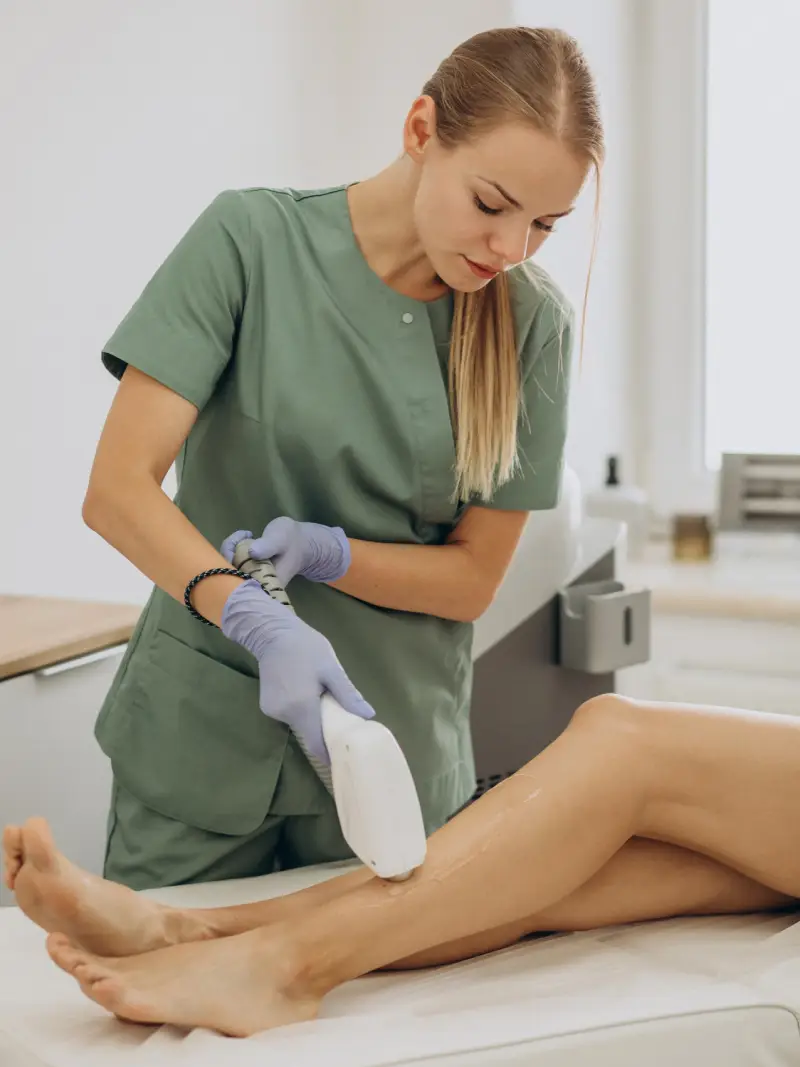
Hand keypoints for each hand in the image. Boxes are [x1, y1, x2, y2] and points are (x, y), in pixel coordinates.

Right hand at [220, 580, 373, 763]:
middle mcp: (283, 714)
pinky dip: (300, 711)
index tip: (342, 759)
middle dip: (323, 732)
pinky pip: (289, 715)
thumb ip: (347, 694)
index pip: (315, 744)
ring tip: (325, 704)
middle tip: (341, 724)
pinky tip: (307, 695)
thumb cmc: (305, 647)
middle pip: (308, 734)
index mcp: (301, 708)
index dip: (328, 754)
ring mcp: (272, 711)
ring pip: (298, 724)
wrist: (272, 632)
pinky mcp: (267, 706)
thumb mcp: (331, 669)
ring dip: (312, 719)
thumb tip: (368, 715)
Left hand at [221, 516, 349, 588]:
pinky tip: (245, 537)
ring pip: (227, 568)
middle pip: (228, 575)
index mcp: (263, 583)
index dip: (230, 564)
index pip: (237, 581)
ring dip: (232, 548)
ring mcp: (249, 581)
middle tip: (245, 534)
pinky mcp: (246, 573)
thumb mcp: (281, 539)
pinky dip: (233, 549)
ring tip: (247, 534)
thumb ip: (269, 545)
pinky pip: (231, 563)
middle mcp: (254, 586)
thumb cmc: (292, 542)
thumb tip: (253, 552)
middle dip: (230, 551)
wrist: (302, 545)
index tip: (241, 543)